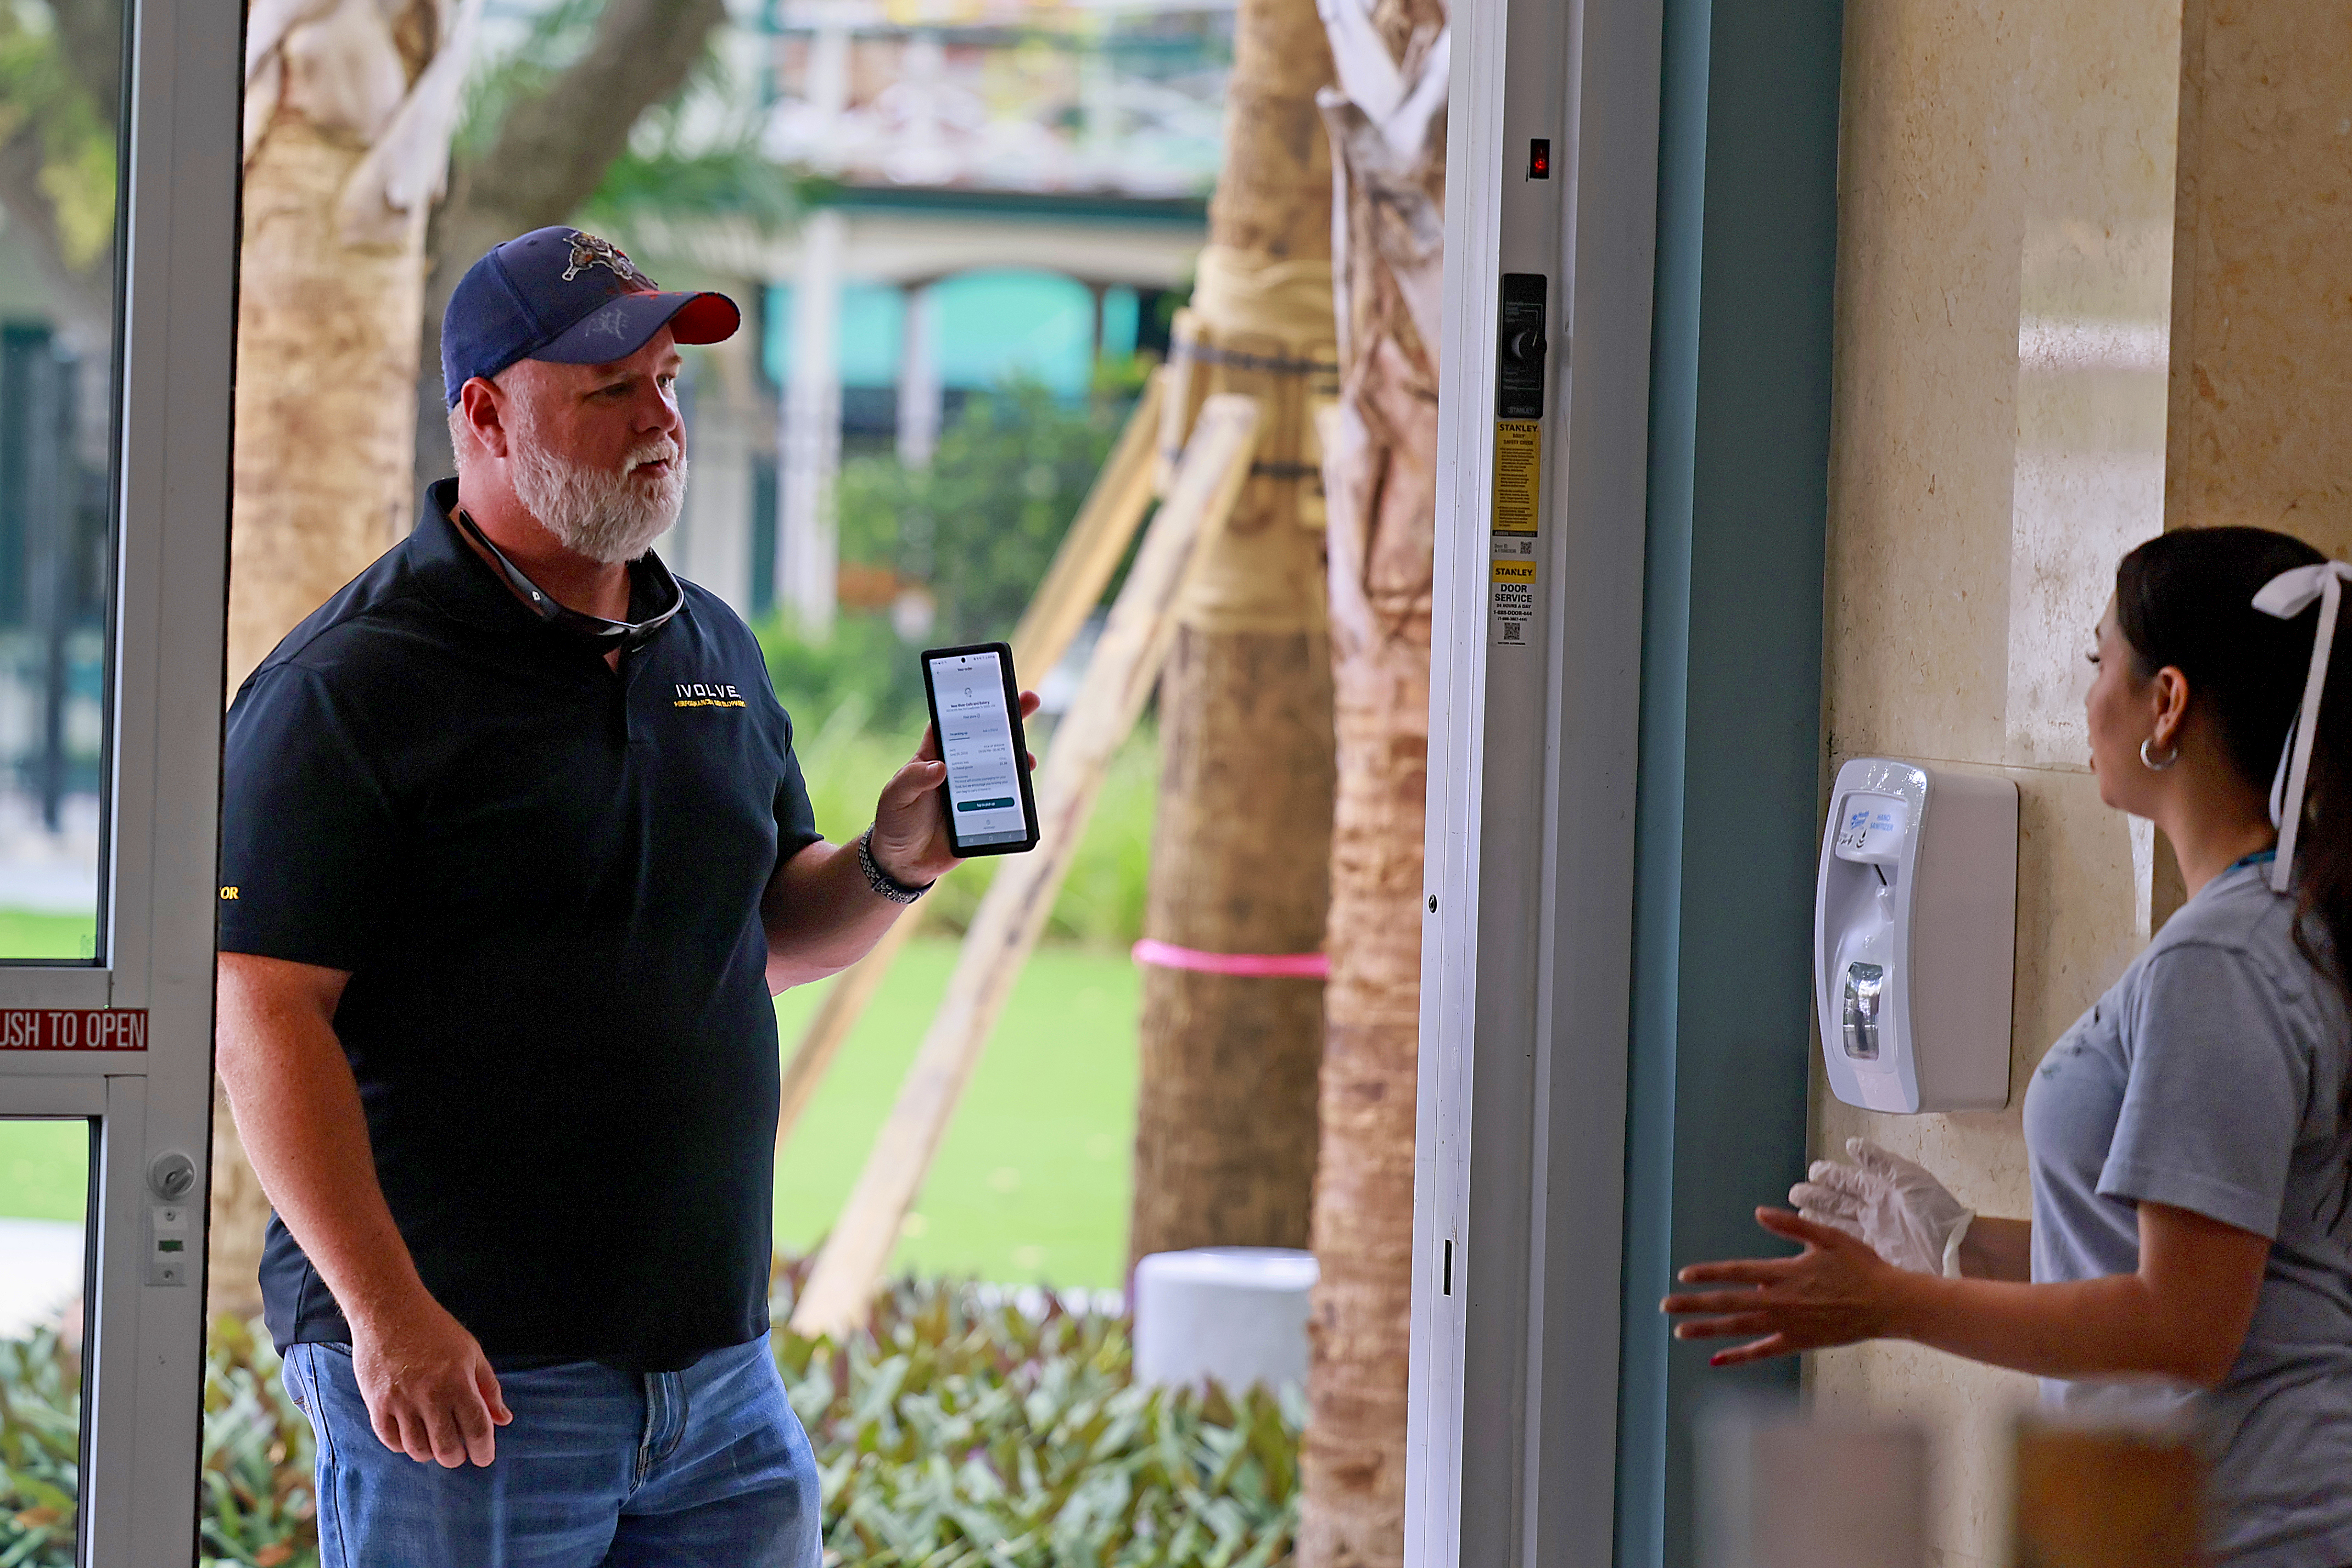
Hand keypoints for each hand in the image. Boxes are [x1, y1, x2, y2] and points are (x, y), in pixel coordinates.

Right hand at [349, 1294, 511, 1466]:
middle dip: (457, 1457)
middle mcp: (429, 1395)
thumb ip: (488, 1388)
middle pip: (446, 1448)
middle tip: (459, 1451)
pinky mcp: (376, 1403)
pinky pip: (391, 1440)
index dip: (483, 1450)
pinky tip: (412, 1435)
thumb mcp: (471, 1352)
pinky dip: (404, 1445)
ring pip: (417, 1449)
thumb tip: (503, 1420)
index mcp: (458, 1381)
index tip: (484, 1457)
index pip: (477, 1428)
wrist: (388, 1310)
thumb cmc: (435, 1329)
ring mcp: (400, 1401)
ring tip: (435, 1441)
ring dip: (430, 1452)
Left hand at [868, 690, 1041, 886]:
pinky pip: (1006, 802)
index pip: (953, 722)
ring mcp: (974, 791)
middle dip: (1010, 718)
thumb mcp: (895, 797)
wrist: (904, 863)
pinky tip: (1025, 792)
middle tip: (1030, 699)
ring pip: (1002, 768)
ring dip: (1019, 758)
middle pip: (987, 738)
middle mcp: (958, 769)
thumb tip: (940, 767)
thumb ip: (913, 780)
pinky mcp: (985, 814)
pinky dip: (1019, 796)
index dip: (971, 702)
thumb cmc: (895, 822)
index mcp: (934, 756)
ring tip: (1029, 757)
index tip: (989, 685)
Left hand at [1660, 1207, 1906, 1366]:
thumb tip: (1758, 1213)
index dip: (1709, 1273)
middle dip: (1694, 1304)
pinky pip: (1762, 1351)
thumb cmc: (1861, 1266)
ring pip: (1739, 1328)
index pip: (1737, 1272)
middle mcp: (1780, 1300)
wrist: (1889, 1304)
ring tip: (1680, 1332)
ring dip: (1708, 1329)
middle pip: (1729, 1302)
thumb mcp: (1827, 1236)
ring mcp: (1788, 1324)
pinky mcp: (1799, 1342)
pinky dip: (1739, 1356)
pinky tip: (1717, 1360)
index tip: (1684, 1275)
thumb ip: (1791, 1225)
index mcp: (1784, 1272)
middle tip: (1665, 1307)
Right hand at [1789, 1137, 1971, 1274]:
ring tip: (1799, 1215)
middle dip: (1817, 1196)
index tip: (1813, 1171)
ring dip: (1818, 1218)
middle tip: (1795, 1193)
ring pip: (1838, 1223)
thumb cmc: (1936, 1214)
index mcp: (1882, 1190)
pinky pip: (1845, 1245)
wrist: (1956, 1253)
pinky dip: (1828, 1240)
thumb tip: (1852, 1145)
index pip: (1849, 1180)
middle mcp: (1874, 1211)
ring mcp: (1872, 1235)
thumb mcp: (1907, 1180)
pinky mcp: (1873, 1256)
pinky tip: (1814, 1238)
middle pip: (1839, 1202)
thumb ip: (1879, 1162)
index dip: (1831, 1175)